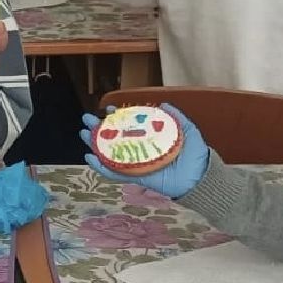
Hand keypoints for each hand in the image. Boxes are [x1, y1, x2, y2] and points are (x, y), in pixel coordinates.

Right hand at [80, 102, 209, 199]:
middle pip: (115, 139)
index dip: (118, 117)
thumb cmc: (195, 155)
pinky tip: (90, 158)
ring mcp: (137, 164)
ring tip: (83, 134)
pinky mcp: (136, 178)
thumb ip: (177, 117)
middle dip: (99, 129)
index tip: (109, 109)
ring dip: (94, 145)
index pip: (130, 125)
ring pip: (110, 155)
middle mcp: (141, 150)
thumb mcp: (188, 130)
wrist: (200, 177)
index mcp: (151, 138)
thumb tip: (163, 103)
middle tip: (87, 119)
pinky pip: (115, 173)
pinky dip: (101, 167)